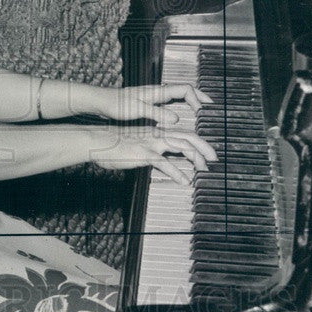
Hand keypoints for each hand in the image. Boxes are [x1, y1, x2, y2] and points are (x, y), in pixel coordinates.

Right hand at [88, 125, 217, 184]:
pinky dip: (176, 172)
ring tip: (203, 169)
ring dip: (195, 157)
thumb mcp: (136, 144)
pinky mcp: (143, 153)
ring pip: (181, 145)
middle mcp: (156, 134)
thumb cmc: (114, 143)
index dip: (198, 141)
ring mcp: (151, 142)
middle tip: (214, 159)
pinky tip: (184, 180)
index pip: (183, 133)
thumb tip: (160, 159)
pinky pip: (164, 163)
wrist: (97, 140)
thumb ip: (150, 149)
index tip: (207, 152)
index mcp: (156, 131)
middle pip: (188, 136)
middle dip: (204, 147)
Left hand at [91, 83, 212, 126]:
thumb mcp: (137, 110)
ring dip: (190, 100)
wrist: (101, 101)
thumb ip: (157, 114)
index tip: (203, 110)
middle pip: (184, 90)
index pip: (184, 89)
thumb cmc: (116, 104)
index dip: (196, 98)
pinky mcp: (148, 102)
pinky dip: (179, 105)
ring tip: (201, 109)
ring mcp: (153, 96)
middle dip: (199, 96)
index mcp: (157, 92)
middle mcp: (157, 92)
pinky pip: (169, 101)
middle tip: (211, 106)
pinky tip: (180, 114)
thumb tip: (177, 119)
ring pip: (177, 95)